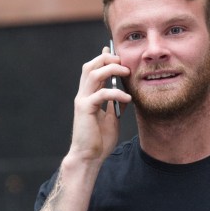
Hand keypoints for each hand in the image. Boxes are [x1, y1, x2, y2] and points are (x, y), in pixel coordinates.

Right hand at [69, 47, 130, 166]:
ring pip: (93, 74)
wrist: (89, 157)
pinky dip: (115, 93)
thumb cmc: (99, 141)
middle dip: (106, 59)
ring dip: (110, 69)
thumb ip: (116, 105)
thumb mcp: (112, 119)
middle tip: (123, 61)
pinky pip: (101, 95)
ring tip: (126, 72)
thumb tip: (126, 93)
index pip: (93, 70)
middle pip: (90, 66)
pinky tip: (127, 98)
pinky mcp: (85, 109)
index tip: (117, 53)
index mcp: (88, 96)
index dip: (103, 58)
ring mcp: (82, 101)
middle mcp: (83, 95)